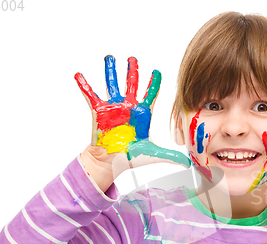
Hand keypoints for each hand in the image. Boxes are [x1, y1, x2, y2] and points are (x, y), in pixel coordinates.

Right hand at [74, 55, 189, 167]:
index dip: (154, 83)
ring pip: (112, 84)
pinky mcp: (99, 112)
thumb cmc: (130, 158)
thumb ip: (171, 156)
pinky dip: (84, 85)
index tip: (157, 72)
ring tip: (110, 57)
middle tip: (133, 59)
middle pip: (132, 84)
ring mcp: (113, 108)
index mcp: (142, 114)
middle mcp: (128, 108)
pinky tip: (79, 75)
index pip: (150, 95)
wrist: (110, 163)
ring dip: (111, 71)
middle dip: (133, 71)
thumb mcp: (153, 155)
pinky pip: (91, 96)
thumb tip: (187, 163)